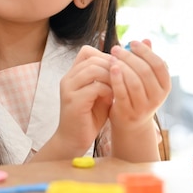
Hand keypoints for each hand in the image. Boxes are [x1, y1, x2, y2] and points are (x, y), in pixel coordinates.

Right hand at [36, 46, 112, 160]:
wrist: (74, 140)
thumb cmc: (89, 117)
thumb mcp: (99, 93)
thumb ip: (106, 79)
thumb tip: (124, 64)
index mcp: (73, 74)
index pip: (87, 51)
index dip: (105, 56)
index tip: (118, 68)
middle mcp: (68, 79)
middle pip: (92, 59)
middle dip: (111, 66)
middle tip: (123, 76)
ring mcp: (69, 89)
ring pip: (93, 70)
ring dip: (110, 76)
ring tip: (119, 86)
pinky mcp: (73, 101)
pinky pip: (95, 87)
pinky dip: (108, 90)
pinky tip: (113, 98)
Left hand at [108, 39, 170, 161]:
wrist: (130, 123)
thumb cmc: (137, 94)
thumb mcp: (146, 79)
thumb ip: (146, 60)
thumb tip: (147, 39)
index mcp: (165, 86)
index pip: (158, 65)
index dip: (145, 52)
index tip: (132, 42)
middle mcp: (157, 98)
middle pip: (145, 72)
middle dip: (130, 57)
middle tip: (116, 48)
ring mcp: (143, 107)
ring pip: (134, 82)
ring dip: (122, 67)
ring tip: (111, 57)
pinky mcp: (128, 112)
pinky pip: (122, 93)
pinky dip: (116, 79)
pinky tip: (110, 68)